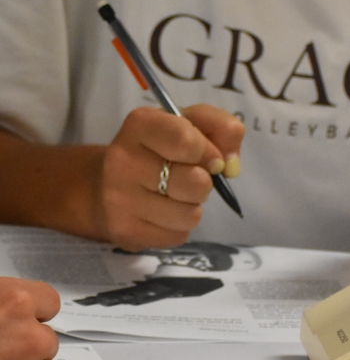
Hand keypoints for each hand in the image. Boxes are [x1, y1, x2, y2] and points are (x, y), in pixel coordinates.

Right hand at [98, 104, 245, 250]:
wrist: (109, 184)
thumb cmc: (160, 147)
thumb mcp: (192, 123)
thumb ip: (222, 129)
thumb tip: (230, 165)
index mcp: (140, 124)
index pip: (186, 139)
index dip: (208, 151)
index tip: (210, 157)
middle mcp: (122, 159)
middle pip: (194, 181)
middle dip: (204, 182)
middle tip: (190, 177)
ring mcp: (118, 198)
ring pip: (189, 214)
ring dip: (192, 207)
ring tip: (175, 196)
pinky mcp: (124, 231)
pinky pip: (178, 236)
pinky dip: (179, 227)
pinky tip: (162, 214)